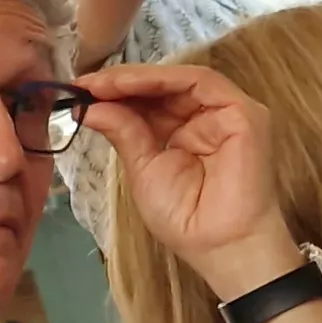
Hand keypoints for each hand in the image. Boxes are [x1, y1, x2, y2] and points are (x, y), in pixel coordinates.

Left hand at [78, 65, 300, 300]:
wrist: (220, 244)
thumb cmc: (185, 218)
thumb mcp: (143, 169)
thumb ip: (124, 132)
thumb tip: (89, 107)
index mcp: (186, 132)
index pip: (151, 103)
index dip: (117, 95)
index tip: (79, 93)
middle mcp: (208, 117)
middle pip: (164, 88)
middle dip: (122, 83)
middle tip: (83, 84)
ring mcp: (228, 112)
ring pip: (180, 80)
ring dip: (138, 78)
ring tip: (101, 84)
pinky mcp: (243, 111)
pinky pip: (200, 83)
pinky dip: (163, 79)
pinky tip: (128, 84)